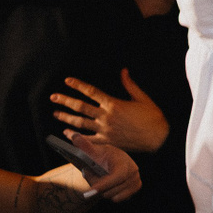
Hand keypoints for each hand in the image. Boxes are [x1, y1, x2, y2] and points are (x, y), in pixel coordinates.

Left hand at [40, 134, 141, 203]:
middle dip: (97, 187)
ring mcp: (136, 180)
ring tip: (100, 181)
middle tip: (90, 178)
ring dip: (103, 191)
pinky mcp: (136, 188)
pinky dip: (111, 195)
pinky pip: (119, 199)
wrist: (111, 162)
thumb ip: (84, 146)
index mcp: (124, 161)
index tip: (88, 193)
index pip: (116, 177)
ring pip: (114, 196)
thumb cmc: (101, 156)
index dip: (103, 185)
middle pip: (111, 190)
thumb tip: (75, 137)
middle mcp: (134, 171)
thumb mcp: (93, 151)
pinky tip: (108, 186)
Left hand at [51, 70, 168, 153]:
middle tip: (54, 97)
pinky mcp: (107, 141)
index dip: (78, 85)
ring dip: (66, 118)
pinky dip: (76, 137)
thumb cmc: (153, 118)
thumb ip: (130, 85)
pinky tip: (67, 133)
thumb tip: (124, 71)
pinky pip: (87, 139)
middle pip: (80, 107)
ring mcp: (105, 130)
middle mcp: (106, 117)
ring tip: (56, 113)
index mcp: (114, 104)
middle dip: (65, 101)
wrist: (159, 138)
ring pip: (80, 123)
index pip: (91, 92)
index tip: (67, 81)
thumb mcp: (143, 98)